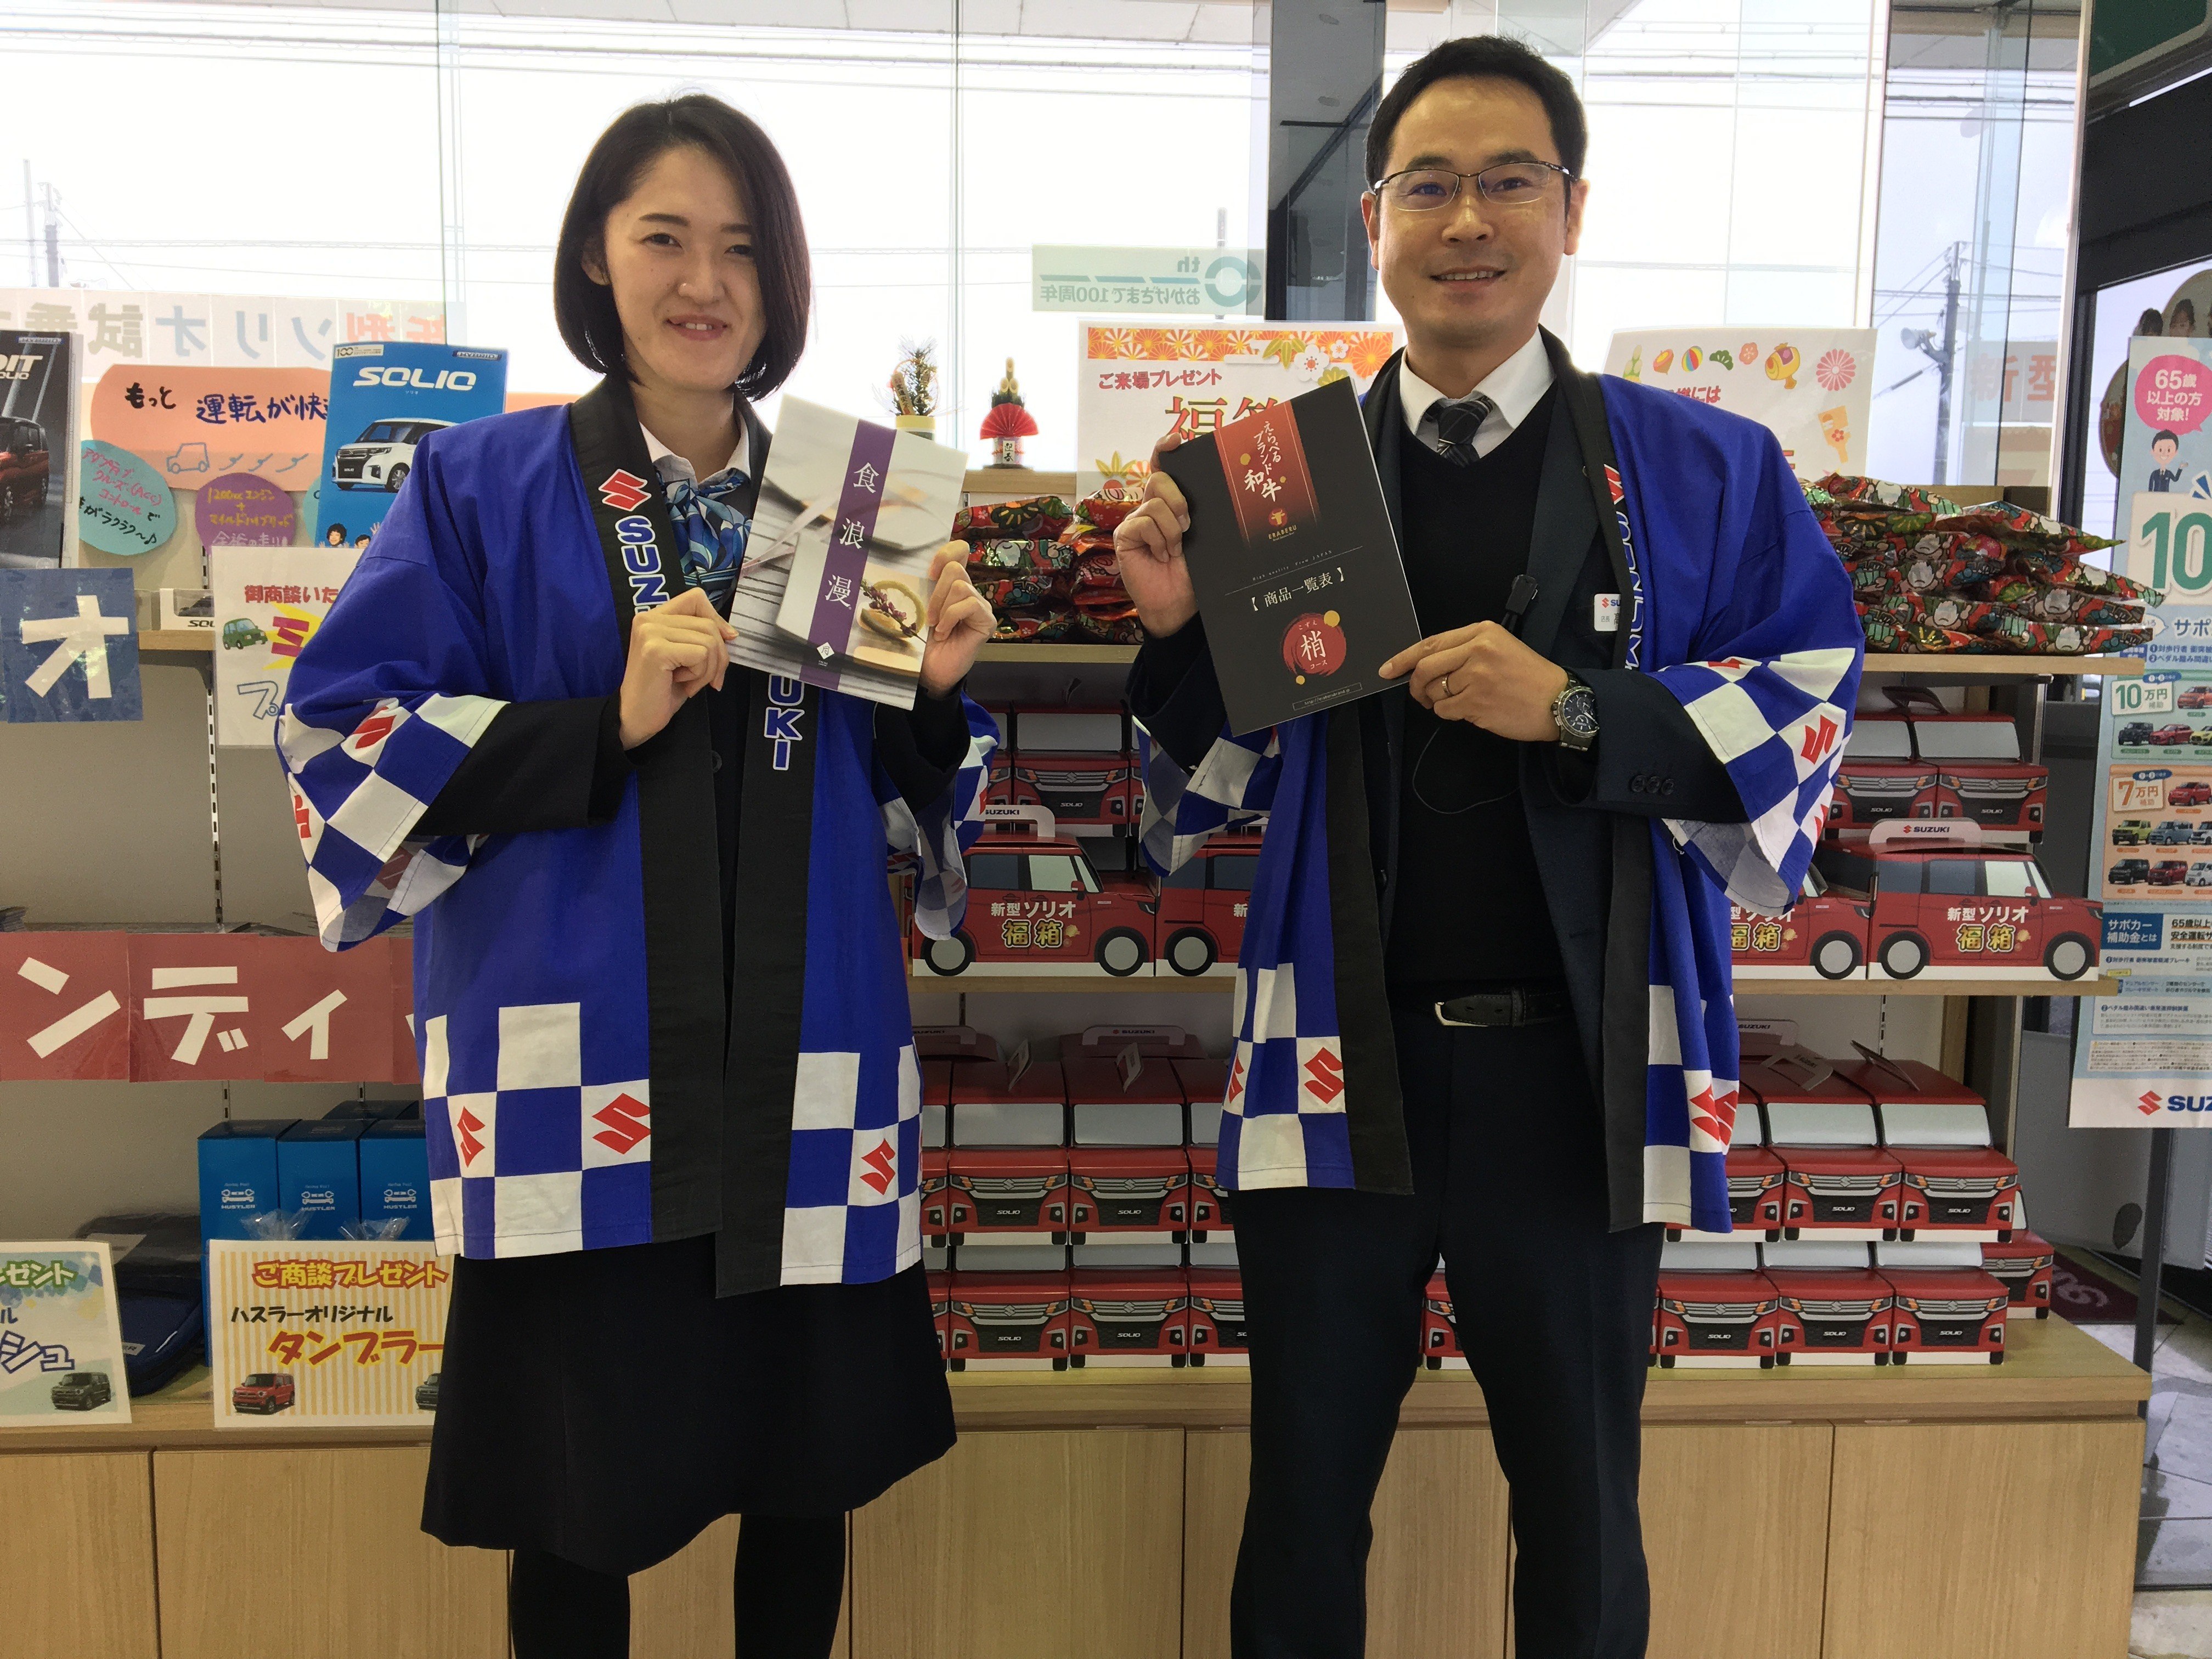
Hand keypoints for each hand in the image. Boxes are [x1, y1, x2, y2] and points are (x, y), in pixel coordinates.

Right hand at [619, 586, 733, 748]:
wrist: (637, 718)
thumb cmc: (661, 690)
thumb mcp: (685, 657)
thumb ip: (701, 637)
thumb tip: (731, 632)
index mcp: (653, 617)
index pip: (695, 598)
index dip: (716, 618)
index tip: (725, 640)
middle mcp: (648, 619)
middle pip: (708, 624)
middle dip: (719, 657)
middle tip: (707, 679)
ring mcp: (651, 632)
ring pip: (709, 641)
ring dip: (708, 669)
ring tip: (689, 683)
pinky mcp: (656, 650)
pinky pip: (702, 655)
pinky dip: (700, 675)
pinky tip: (683, 685)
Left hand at [919, 542, 995, 697]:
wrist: (930, 671)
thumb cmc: (922, 641)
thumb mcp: (919, 608)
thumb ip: (924, 587)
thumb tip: (913, 566)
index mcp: (952, 584)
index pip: (959, 550)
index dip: (945, 554)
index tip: (928, 574)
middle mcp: (969, 591)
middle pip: (955, 568)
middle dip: (936, 591)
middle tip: (928, 616)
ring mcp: (980, 606)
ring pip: (960, 586)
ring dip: (941, 607)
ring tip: (936, 627)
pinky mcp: (986, 620)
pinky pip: (970, 604)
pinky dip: (951, 617)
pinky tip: (944, 633)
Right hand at [1113, 430, 1197, 636]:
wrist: (1178, 603)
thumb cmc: (1191, 572)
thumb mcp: (1201, 538)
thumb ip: (1197, 514)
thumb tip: (1212, 490)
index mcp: (1169, 504)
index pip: (1163, 468)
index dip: (1165, 449)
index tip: (1177, 440)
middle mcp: (1149, 508)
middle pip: (1159, 480)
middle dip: (1178, 499)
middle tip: (1187, 526)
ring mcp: (1134, 521)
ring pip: (1154, 503)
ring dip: (1171, 529)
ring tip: (1174, 550)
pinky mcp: (1124, 536)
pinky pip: (1142, 523)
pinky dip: (1158, 540)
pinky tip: (1161, 556)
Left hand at [1380, 622, 1570, 742]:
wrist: (1559, 701)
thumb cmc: (1530, 677)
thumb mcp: (1501, 647)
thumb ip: (1465, 650)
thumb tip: (1426, 665)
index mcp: (1482, 632)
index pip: (1431, 643)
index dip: (1404, 658)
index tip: (1388, 668)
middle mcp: (1477, 651)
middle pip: (1425, 667)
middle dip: (1414, 684)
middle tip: (1418, 694)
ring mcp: (1476, 677)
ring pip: (1434, 691)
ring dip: (1437, 701)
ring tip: (1459, 701)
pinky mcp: (1476, 702)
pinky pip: (1445, 710)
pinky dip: (1450, 713)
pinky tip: (1469, 710)